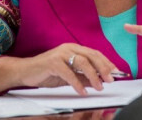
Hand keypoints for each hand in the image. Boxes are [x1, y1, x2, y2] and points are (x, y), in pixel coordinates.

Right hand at [0, 43, 118, 95]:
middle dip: (103, 68)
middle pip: (91, 56)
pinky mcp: (52, 62)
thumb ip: (83, 77)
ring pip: (82, 62)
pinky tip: (82, 92)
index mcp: (73, 48)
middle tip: (111, 80)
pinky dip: (77, 83)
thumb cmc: (47, 72)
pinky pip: (69, 73)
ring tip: (99, 87)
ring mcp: (60, 54)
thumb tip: (99, 82)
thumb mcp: (68, 76)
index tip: (116, 73)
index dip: (106, 63)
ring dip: (93, 76)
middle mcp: (68, 48)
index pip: (94, 53)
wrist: (25, 71)